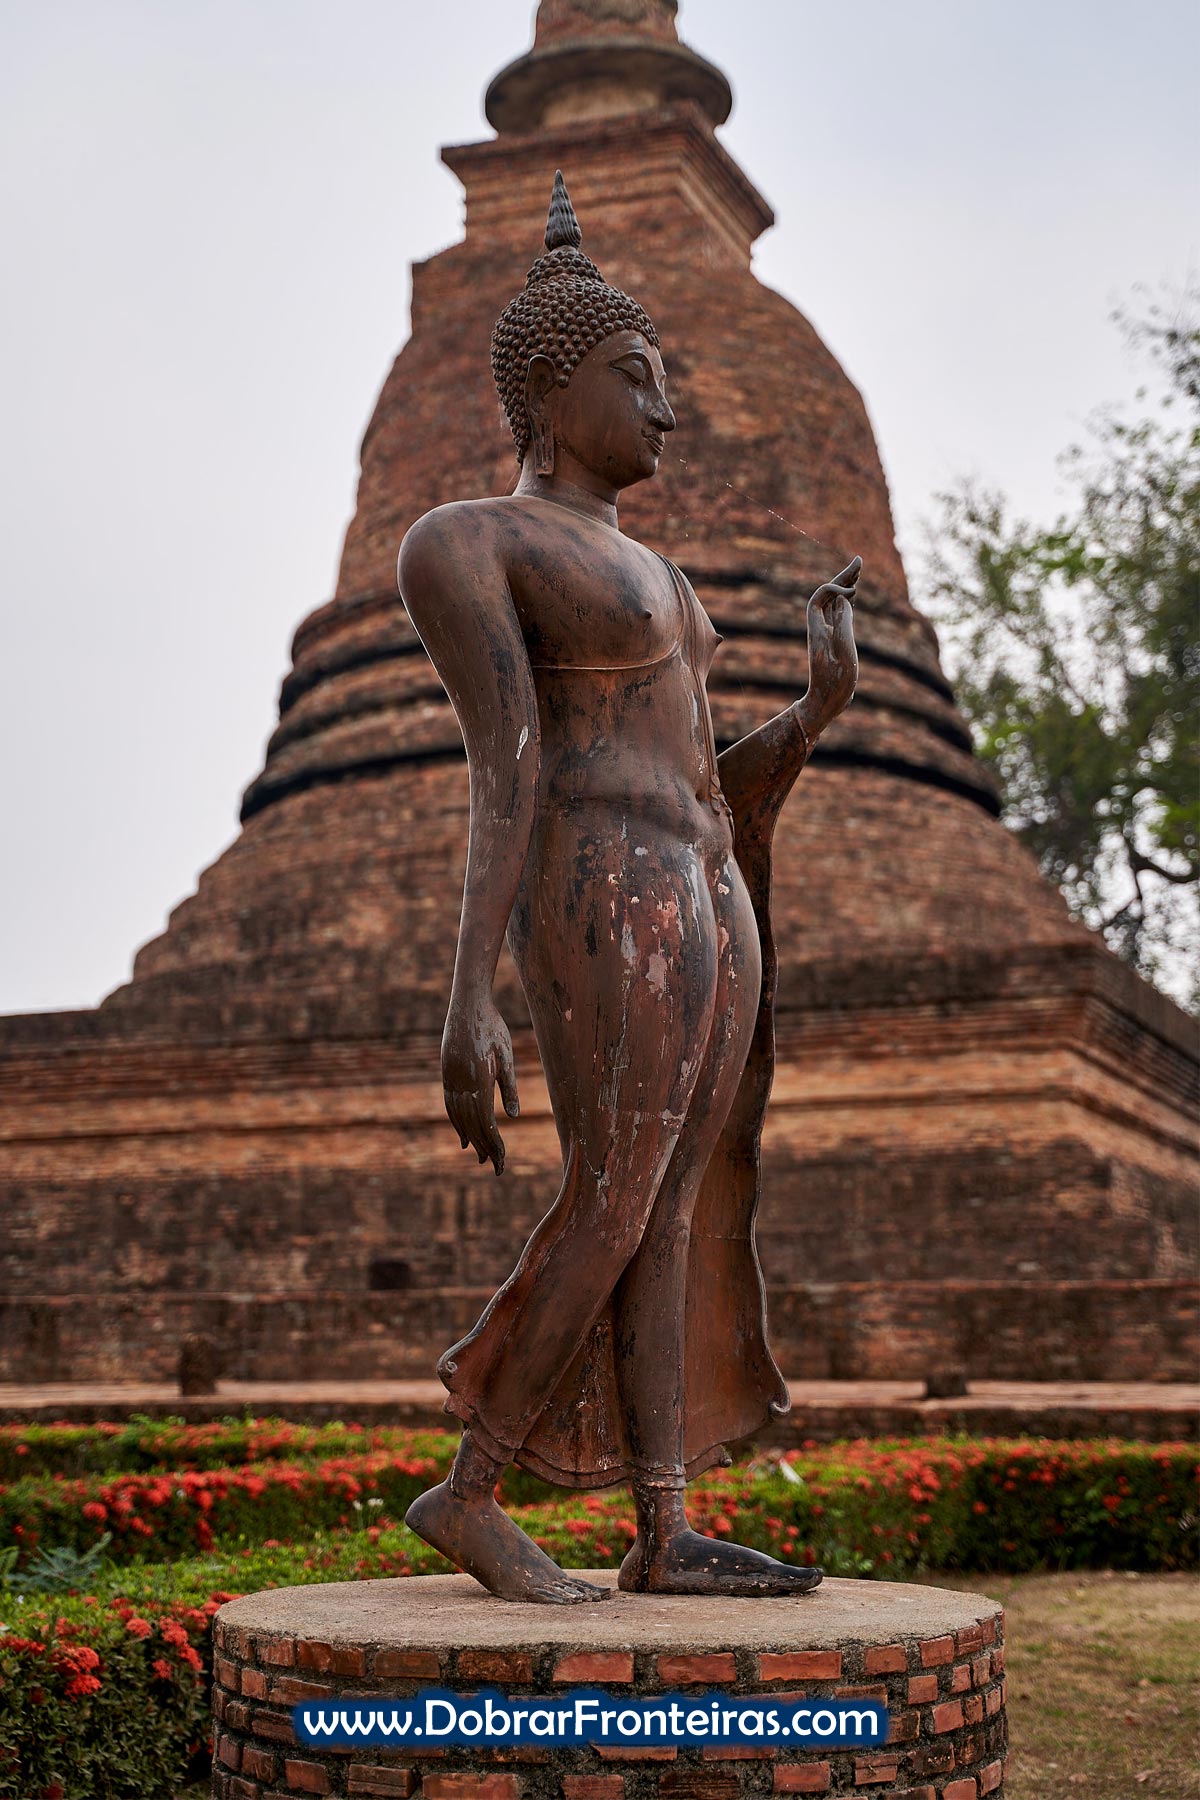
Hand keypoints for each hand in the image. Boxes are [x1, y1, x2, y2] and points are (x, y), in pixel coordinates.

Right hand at [441, 990, 519, 1175]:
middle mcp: (460, 1083)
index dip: (494, 1143)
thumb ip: (509, 1087)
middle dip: (484, 1146)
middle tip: (495, 1166)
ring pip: (458, 1117)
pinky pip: (450, 1106)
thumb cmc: (492, 1027)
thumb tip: (513, 1117)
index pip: (486, 1122)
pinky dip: (457, 1123)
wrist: (467, 1004)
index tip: (502, 1160)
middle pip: (471, 1124)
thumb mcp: (505, 1055)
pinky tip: (463, 1136)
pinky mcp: (446, 1074)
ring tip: (480, 1155)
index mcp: (479, 1079)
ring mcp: (449, 1079)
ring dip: (470, 1138)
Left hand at [802, 555, 859, 731]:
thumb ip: (844, 624)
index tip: (854, 592)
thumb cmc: (835, 683)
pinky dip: (848, 603)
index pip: (821, 596)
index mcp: (818, 629)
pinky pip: (840, 615)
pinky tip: (854, 596)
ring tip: (858, 571)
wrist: (826, 704)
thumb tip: (845, 600)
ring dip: (846, 587)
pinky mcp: (835, 642)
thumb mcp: (844, 653)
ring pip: (835, 604)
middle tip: (859, 560)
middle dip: (843, 577)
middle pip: (829, 595)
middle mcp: (820, 628)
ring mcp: (827, 635)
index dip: (836, 587)